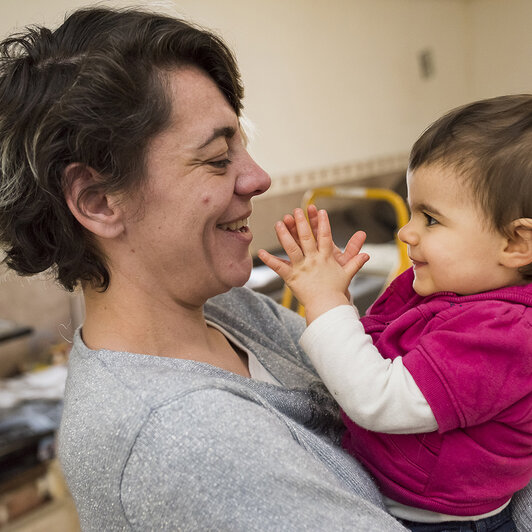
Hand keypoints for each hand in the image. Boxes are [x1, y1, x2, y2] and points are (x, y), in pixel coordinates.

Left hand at [258, 208, 368, 323]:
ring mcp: (302, 268)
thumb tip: (367, 254)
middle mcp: (313, 260)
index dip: (323, 223)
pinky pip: (279, 267)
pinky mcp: (292, 277)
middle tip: (296, 211)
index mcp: (326, 257)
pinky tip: (260, 252)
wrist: (327, 307)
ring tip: (279, 223)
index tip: (320, 211)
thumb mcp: (347, 274)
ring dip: (284, 235)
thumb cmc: (336, 291)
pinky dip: (269, 260)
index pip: (325, 236)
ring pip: (292, 248)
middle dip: (301, 223)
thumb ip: (355, 261)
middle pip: (307, 238)